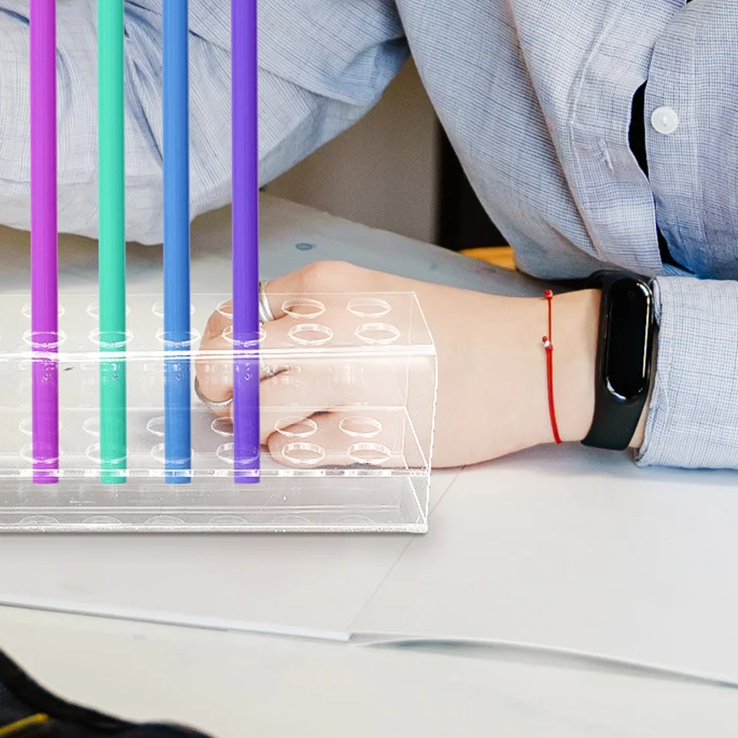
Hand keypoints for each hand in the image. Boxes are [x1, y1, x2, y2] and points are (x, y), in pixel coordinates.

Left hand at [194, 259, 603, 467]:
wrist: (522, 363)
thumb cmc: (449, 329)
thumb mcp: (370, 291)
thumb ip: (308, 310)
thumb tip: (248, 346)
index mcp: (322, 288)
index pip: (234, 316)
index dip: (214, 348)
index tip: (214, 366)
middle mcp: (324, 331)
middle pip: (228, 366)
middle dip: (220, 389)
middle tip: (227, 402)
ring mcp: (345, 385)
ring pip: (257, 414)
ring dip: (258, 424)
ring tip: (278, 423)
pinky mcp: (369, 435)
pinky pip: (297, 450)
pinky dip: (293, 450)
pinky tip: (314, 439)